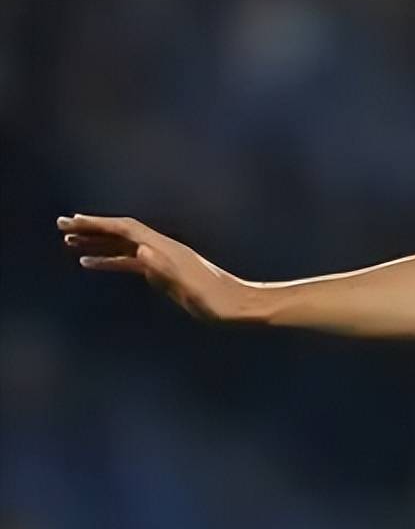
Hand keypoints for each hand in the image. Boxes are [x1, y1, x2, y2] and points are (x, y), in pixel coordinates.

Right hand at [57, 214, 249, 321]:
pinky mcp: (164, 273)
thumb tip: (140, 248)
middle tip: (61, 226)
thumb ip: (164, 268)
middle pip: (121, 233)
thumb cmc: (217, 300)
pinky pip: (130, 262)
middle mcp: (163, 249)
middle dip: (92, 229)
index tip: (73, 222)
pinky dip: (108, 260)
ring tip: (68, 243)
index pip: (126, 229)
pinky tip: (91, 263)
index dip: (99, 224)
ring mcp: (163, 260)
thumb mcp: (190, 288)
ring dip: (96, 242)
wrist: (239, 306)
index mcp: (167, 249)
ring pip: (123, 246)